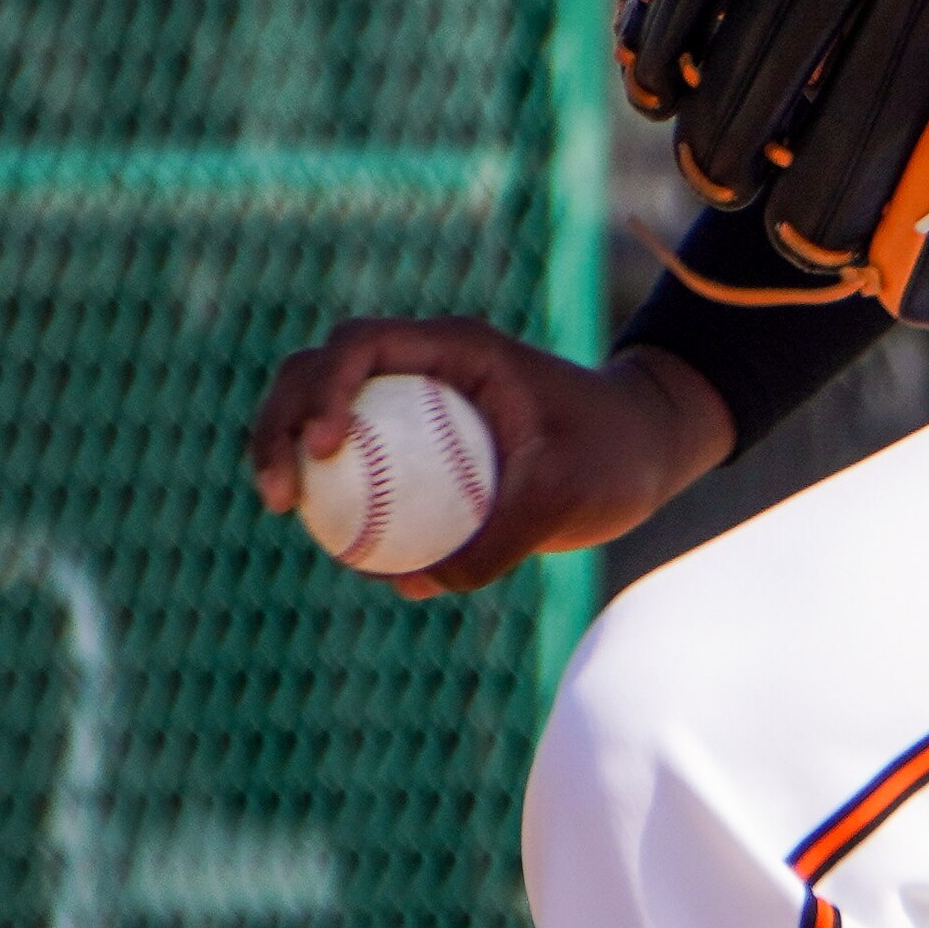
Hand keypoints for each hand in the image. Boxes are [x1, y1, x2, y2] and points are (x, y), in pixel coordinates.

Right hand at [251, 317, 736, 600]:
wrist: (649, 447)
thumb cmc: (615, 457)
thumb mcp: (564, 500)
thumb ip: (495, 542)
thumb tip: (412, 583)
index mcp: (459, 347)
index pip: (359, 345)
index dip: (322, 389)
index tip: (324, 450)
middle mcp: (429, 361)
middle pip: (318, 368)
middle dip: (280, 420)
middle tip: (279, 495)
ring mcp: (419, 395)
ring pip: (327, 407)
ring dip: (289, 448)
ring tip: (285, 509)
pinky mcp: (420, 434)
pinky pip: (362, 456)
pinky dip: (334, 486)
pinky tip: (330, 540)